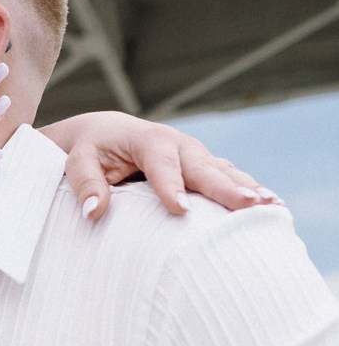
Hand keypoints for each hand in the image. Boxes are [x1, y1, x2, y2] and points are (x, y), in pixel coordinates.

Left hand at [47, 110, 273, 220]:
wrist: (105, 133)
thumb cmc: (90, 150)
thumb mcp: (76, 162)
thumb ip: (85, 184)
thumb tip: (93, 212)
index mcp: (148, 140)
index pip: (161, 165)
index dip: (171, 187)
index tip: (180, 211)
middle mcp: (178, 144)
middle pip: (203, 168)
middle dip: (226, 187)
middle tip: (247, 205)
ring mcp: (195, 155)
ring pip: (223, 172)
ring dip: (247, 188)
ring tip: (269, 205)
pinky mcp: (203, 167)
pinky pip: (228, 178)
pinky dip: (248, 189)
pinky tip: (270, 207)